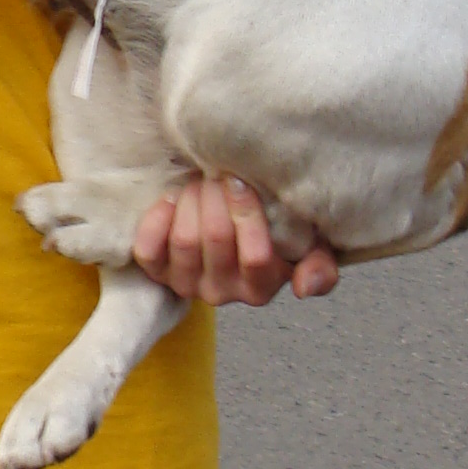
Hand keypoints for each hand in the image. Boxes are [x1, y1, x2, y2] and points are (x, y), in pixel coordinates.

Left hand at [132, 175, 338, 305]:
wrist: (232, 226)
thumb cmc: (274, 232)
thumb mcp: (307, 245)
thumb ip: (319, 266)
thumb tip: (306, 287)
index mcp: (260, 289)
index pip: (256, 257)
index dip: (247, 214)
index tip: (242, 181)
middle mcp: (221, 293)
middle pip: (215, 240)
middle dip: (217, 197)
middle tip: (221, 174)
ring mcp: (186, 284)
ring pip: (184, 240)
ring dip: (192, 201)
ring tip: (202, 182)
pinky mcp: (157, 271)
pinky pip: (148, 249)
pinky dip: (158, 218)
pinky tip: (173, 197)